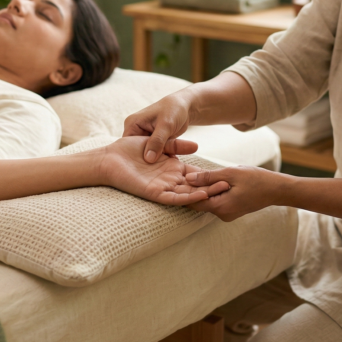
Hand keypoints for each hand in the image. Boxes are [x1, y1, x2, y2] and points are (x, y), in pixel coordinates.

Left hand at [101, 136, 229, 205]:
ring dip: (203, 194)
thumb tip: (195, 147)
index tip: (227, 175)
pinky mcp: (153, 193)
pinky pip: (172, 198)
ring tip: (221, 192)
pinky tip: (200, 196)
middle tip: (231, 187)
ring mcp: (162, 189)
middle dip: (211, 187)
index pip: (194, 175)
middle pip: (194, 187)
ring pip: (187, 194)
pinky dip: (186, 198)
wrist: (110, 157)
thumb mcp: (160, 142)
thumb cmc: (129, 150)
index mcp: (170, 171)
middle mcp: (168, 182)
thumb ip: (176, 145)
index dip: (209, 176)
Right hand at [123, 93, 194, 163]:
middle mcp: (135, 131)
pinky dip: (162, 156)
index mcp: (132, 124)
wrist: (185, 106)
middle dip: (147, 160)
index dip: (135, 158)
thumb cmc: (174, 110)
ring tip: (165, 168)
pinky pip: (155, 152)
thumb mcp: (166, 125)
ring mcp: (144, 136)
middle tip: (159, 171)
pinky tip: (170, 162)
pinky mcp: (153, 141)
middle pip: (136, 151)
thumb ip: (157, 141)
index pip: (128, 146)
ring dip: (156, 159)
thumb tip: (148, 159)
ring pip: (147, 153)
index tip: (147, 169)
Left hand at [184, 166, 283, 221]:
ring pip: (209, 201)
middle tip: (182, 174)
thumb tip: (188, 178)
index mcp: (221, 207)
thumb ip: (208, 177)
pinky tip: (210, 179)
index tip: (175, 180)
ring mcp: (228, 214)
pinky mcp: (232, 210)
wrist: (277, 189)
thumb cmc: (257, 180)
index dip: (183, 191)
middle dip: (192, 189)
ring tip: (195, 175)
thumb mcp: (231, 173)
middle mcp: (222, 215)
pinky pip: (217, 200)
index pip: (193, 202)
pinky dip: (213, 191)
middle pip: (200, 202)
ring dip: (203, 189)